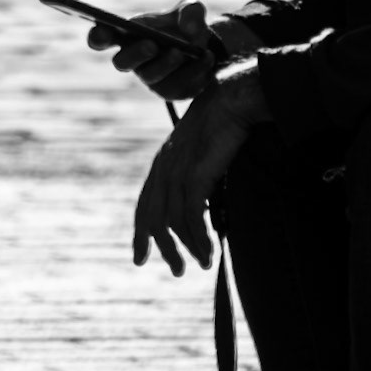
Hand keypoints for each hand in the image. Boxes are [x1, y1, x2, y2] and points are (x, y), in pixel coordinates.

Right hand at [88, 0, 215, 101]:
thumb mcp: (191, 9)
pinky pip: (178, 86)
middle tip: (152, 45)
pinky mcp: (171, 92)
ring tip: (180, 52)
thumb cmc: (187, 25)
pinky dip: (193, 71)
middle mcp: (134, 60)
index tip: (102, 30)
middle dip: (136, 54)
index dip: (98, 36)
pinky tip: (206, 58)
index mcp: (128, 36)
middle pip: (122, 62)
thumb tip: (190, 30)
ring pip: (150, 76)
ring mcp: (152, 78)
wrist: (209, 48)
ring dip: (164, 65)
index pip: (102, 38)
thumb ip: (191, 10)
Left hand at [134, 58, 269, 273]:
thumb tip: (205, 200)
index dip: (141, 234)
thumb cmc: (223, 121)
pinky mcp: (194, 176)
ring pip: (173, 223)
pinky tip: (208, 253)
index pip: (144, 205)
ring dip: (187, 249)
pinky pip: (192, 217)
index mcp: (162, 163)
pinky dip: (199, 239)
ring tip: (201, 265)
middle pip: (154, 219)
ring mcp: (176, 173)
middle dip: (163, 249)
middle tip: (177, 271)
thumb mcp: (202, 150)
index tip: (140, 258)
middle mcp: (163, 170)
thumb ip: (197, 173)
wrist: (231, 99)